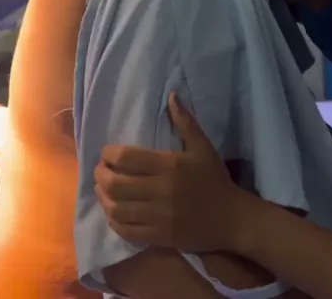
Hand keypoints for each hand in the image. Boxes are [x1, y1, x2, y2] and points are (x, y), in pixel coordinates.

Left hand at [95, 94, 249, 252]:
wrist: (231, 218)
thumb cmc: (215, 179)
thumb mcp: (203, 147)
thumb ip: (185, 122)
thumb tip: (171, 95)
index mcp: (169, 165)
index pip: (127, 157)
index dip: (109, 154)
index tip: (106, 153)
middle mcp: (160, 190)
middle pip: (115, 184)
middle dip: (101, 175)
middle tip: (100, 170)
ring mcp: (158, 216)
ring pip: (117, 209)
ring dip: (104, 198)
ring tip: (103, 191)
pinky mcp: (158, 236)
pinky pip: (126, 231)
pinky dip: (114, 221)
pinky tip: (114, 213)